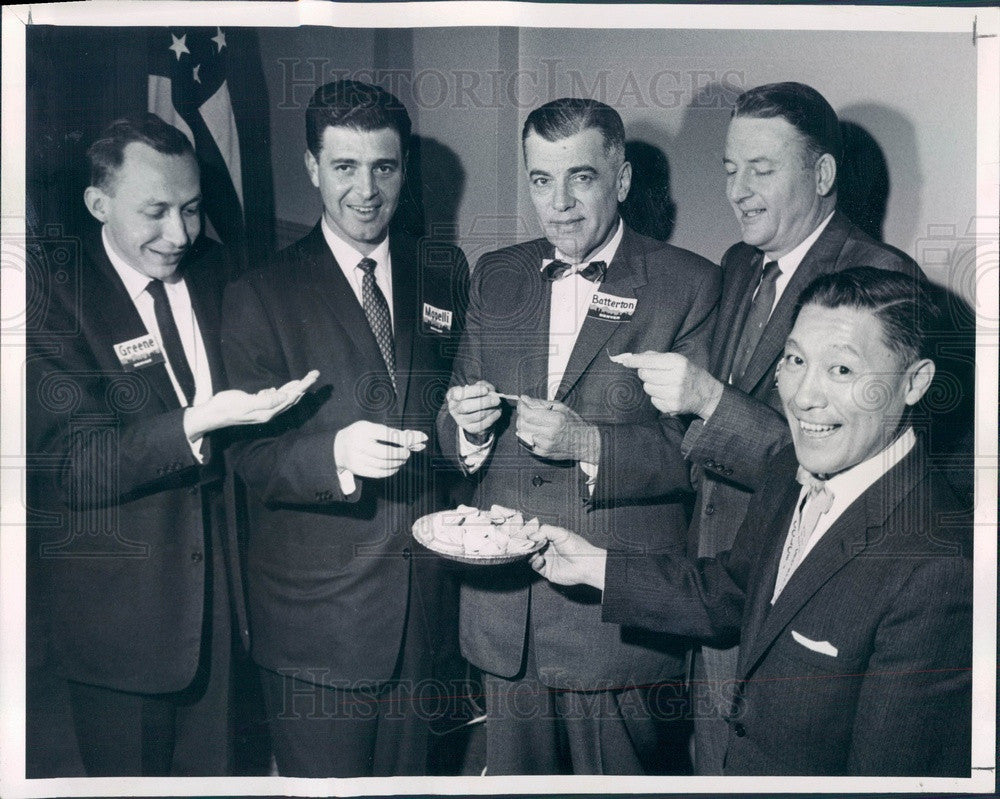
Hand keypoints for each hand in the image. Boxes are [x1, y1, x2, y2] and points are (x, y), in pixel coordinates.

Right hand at [183, 370, 319, 440]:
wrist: (212, 414)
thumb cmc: (226, 407)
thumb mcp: (246, 402)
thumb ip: (266, 400)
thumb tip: (285, 397)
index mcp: (268, 412)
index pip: (291, 397)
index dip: (303, 386)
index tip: (312, 376)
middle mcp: (268, 412)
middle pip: (291, 397)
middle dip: (303, 385)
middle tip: (315, 374)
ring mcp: (262, 410)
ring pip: (283, 398)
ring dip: (294, 388)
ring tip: (305, 379)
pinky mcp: (256, 406)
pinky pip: (273, 398)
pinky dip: (280, 392)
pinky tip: (284, 388)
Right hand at [333, 420, 427, 478]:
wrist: (337, 446)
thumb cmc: (361, 434)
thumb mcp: (373, 427)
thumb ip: (392, 433)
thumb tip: (418, 439)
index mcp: (363, 430)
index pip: (388, 434)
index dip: (406, 438)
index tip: (421, 438)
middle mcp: (358, 444)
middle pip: (386, 453)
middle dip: (401, 454)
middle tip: (408, 453)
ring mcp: (356, 458)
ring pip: (384, 464)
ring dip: (398, 463)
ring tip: (402, 459)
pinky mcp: (357, 470)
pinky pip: (379, 473)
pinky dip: (391, 471)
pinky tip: (395, 466)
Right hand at [446, 380, 501, 435]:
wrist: (474, 411)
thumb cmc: (476, 395)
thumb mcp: (478, 387)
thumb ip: (484, 385)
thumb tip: (490, 392)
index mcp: (453, 396)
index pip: (458, 394)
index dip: (473, 391)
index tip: (485, 390)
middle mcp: (454, 409)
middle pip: (466, 407)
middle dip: (484, 402)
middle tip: (496, 399)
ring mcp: (461, 421)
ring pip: (476, 416)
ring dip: (491, 409)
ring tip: (498, 404)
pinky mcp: (470, 429)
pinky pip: (483, 424)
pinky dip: (493, 417)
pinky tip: (497, 411)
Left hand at [515, 396, 599, 461]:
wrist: (585, 442)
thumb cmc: (573, 423)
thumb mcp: (560, 407)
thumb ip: (540, 403)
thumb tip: (524, 399)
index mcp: (556, 420)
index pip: (528, 414)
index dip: (521, 407)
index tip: (522, 403)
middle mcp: (550, 434)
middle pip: (522, 424)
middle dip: (521, 416)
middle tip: (527, 412)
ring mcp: (546, 445)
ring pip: (522, 434)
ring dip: (524, 426)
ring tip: (533, 422)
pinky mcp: (543, 453)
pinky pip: (526, 443)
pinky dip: (527, 436)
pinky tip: (536, 432)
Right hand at [527, 524, 606, 589]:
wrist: (584, 564)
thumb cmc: (577, 547)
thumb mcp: (561, 533)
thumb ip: (545, 530)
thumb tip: (532, 534)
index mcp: (551, 538)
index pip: (536, 534)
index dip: (529, 534)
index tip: (523, 533)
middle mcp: (548, 548)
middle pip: (531, 545)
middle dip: (527, 544)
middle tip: (525, 543)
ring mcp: (546, 559)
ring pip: (531, 556)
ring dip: (530, 553)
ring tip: (534, 551)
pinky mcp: (546, 570)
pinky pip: (535, 566)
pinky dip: (535, 562)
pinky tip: (541, 558)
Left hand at [611, 351, 722, 417]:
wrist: (707, 394)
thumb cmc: (689, 373)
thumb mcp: (678, 360)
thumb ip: (657, 356)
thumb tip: (635, 357)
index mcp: (677, 362)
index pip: (649, 361)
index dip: (635, 361)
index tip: (625, 361)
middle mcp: (676, 377)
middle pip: (645, 375)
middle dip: (645, 373)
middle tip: (653, 374)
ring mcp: (674, 394)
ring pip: (648, 388)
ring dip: (651, 386)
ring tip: (663, 384)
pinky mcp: (672, 407)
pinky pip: (653, 401)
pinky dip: (657, 397)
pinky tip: (667, 394)